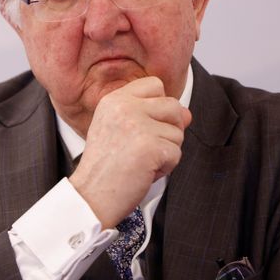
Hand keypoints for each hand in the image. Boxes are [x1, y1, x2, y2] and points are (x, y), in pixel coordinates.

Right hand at [68, 76, 190, 228]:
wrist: (91, 195)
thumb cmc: (106, 166)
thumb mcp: (122, 131)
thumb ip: (153, 116)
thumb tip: (188, 114)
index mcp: (115, 99)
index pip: (154, 84)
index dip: (158, 106)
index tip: (145, 125)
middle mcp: (125, 107)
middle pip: (173, 106)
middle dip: (168, 130)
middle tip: (146, 148)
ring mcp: (138, 126)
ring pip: (178, 133)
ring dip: (166, 151)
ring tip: (142, 161)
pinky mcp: (150, 147)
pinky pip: (176, 153)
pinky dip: (166, 168)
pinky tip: (144, 172)